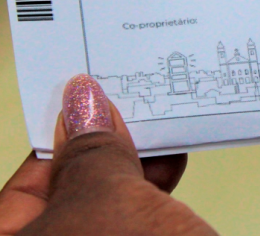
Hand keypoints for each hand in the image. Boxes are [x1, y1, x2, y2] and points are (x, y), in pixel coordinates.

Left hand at [0, 74, 216, 234]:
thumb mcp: (109, 196)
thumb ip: (94, 149)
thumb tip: (85, 106)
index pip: (27, 181)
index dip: (62, 136)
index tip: (90, 102)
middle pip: (70, 189)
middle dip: (104, 147)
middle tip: (126, 110)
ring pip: (108, 204)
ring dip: (135, 164)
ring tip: (157, 129)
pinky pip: (136, 218)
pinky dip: (152, 190)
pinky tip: (170, 161)